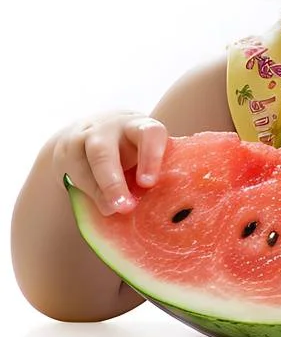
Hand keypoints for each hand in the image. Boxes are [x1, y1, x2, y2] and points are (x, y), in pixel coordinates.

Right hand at [51, 112, 167, 214]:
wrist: (90, 130)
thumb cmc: (131, 147)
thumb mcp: (146, 150)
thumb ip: (153, 170)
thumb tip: (160, 206)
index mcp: (139, 126)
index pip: (149, 133)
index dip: (150, 157)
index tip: (148, 183)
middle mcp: (110, 128)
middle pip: (104, 152)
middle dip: (112, 182)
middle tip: (124, 207)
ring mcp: (84, 138)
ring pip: (86, 165)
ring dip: (99, 191)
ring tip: (111, 210)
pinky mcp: (65, 151)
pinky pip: (74, 175)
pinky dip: (88, 194)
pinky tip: (99, 207)